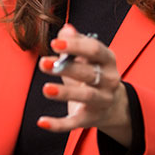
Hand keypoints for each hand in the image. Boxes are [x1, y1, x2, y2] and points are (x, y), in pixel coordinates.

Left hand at [36, 24, 132, 146]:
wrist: (112, 104)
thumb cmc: (91, 72)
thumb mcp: (86, 56)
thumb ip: (74, 41)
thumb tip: (66, 29)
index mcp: (107, 60)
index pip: (94, 50)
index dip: (75, 46)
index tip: (54, 43)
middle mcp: (109, 80)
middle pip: (88, 73)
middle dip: (66, 68)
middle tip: (43, 63)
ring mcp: (102, 101)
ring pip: (85, 96)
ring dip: (65, 93)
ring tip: (46, 89)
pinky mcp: (91, 119)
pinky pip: (75, 122)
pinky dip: (58, 124)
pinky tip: (41, 122)